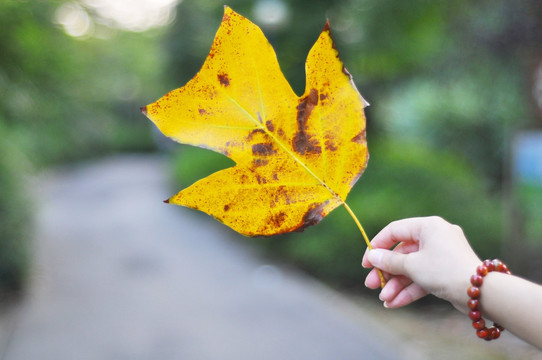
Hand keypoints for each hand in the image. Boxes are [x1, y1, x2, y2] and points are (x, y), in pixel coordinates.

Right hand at [362, 216, 480, 311]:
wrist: (480, 292)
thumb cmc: (445, 270)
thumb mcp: (412, 265)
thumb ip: (389, 260)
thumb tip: (372, 256)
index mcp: (428, 226)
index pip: (395, 231)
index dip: (377, 246)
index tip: (366, 263)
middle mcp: (435, 237)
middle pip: (402, 253)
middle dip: (386, 272)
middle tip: (371, 284)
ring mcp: (441, 255)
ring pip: (412, 268)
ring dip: (396, 284)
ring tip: (384, 299)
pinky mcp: (446, 272)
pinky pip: (423, 278)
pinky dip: (409, 289)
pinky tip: (394, 303)